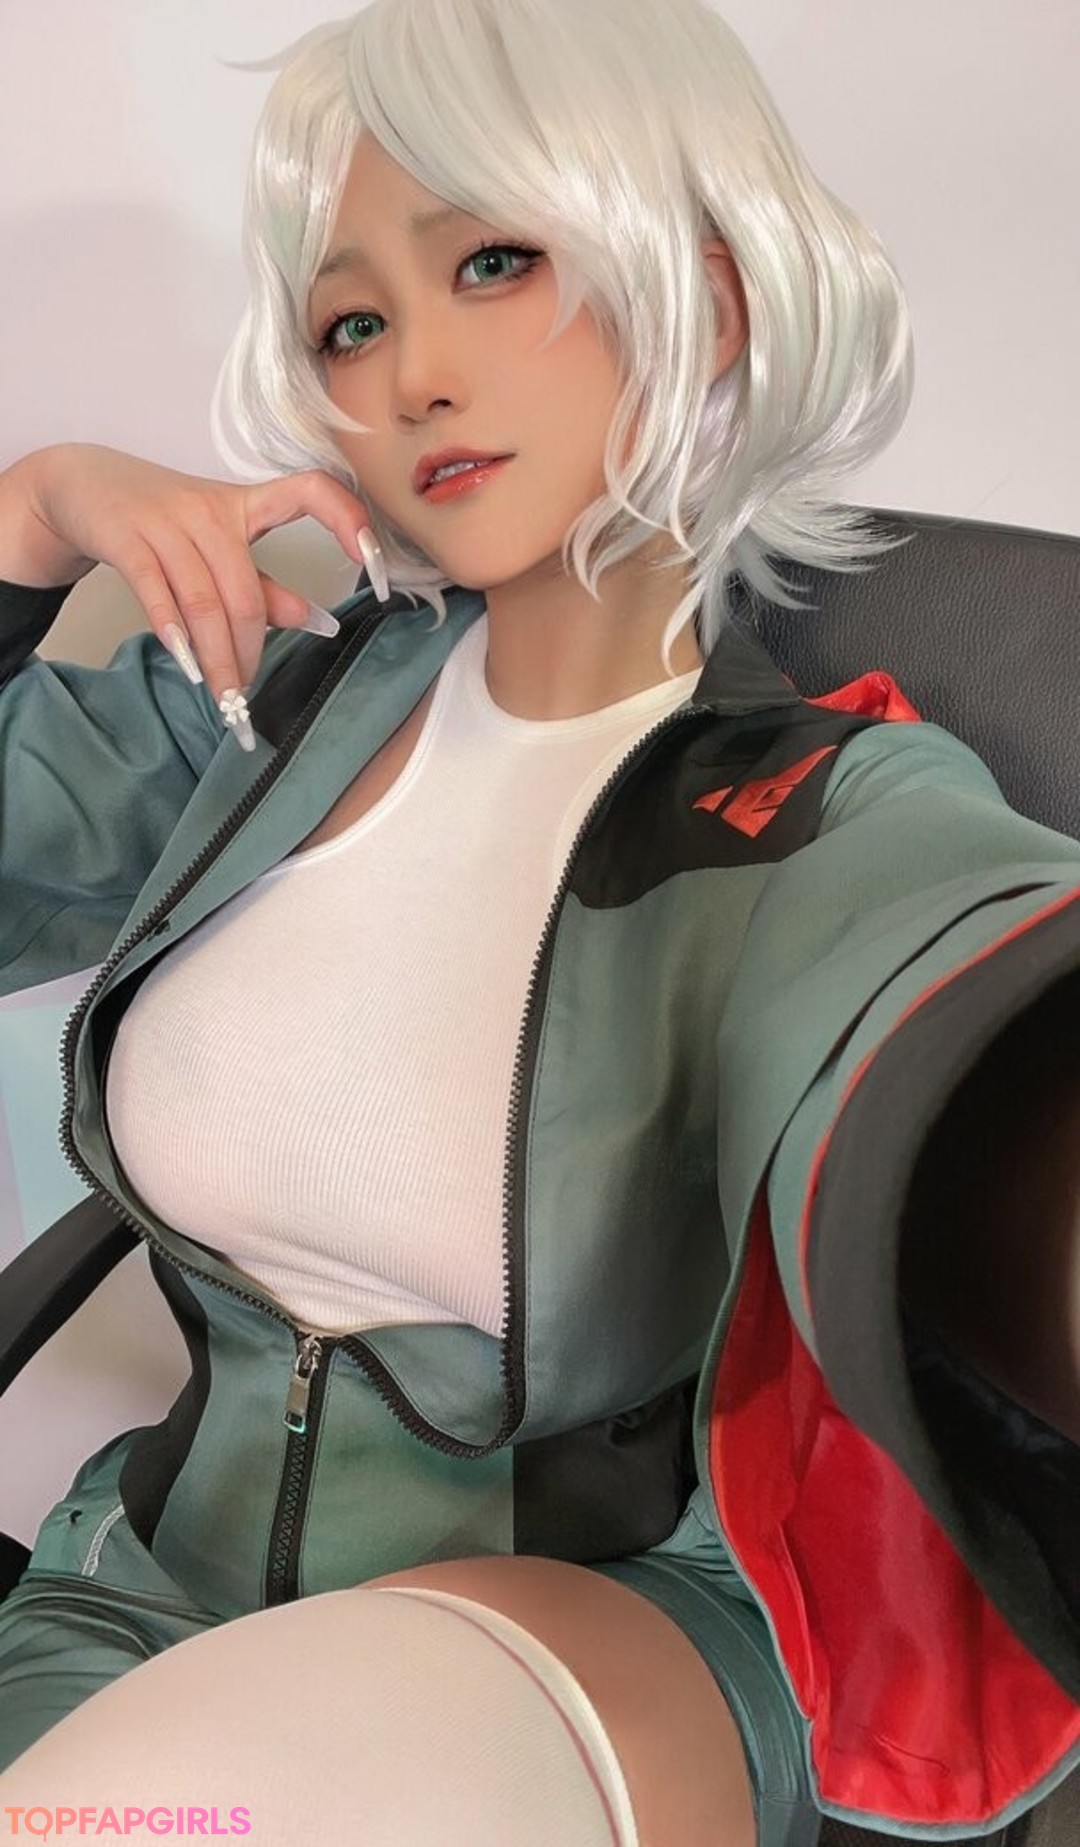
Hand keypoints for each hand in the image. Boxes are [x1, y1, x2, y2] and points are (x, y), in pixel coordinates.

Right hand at [25, 443, 385, 715]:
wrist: (83, 486)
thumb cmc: (164, 522)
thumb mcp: (220, 547)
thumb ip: (267, 587)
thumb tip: (322, 623)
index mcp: (247, 503)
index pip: (311, 491)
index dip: (348, 520)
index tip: (376, 568)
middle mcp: (212, 509)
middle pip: (246, 591)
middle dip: (251, 651)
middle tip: (247, 695)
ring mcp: (168, 522)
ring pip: (205, 601)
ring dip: (217, 658)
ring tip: (224, 698)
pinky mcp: (127, 537)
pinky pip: (157, 592)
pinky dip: (174, 634)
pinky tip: (188, 666)